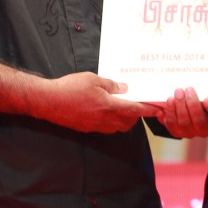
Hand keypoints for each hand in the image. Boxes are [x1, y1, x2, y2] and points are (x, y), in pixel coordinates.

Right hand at [38, 72, 158, 132]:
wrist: (48, 101)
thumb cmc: (70, 87)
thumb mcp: (92, 79)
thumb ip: (110, 84)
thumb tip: (123, 88)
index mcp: (108, 106)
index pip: (134, 110)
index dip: (148, 110)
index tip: (158, 110)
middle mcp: (104, 119)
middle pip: (128, 122)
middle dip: (136, 115)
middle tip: (137, 104)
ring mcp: (96, 126)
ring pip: (117, 127)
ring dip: (124, 120)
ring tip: (122, 107)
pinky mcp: (87, 128)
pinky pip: (106, 128)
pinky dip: (112, 122)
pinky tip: (106, 111)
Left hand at [156, 88, 207, 137]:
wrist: (190, 117)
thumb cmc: (202, 104)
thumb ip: (207, 93)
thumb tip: (204, 79)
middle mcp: (204, 129)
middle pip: (199, 119)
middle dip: (193, 104)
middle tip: (189, 89)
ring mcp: (190, 132)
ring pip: (184, 121)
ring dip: (180, 106)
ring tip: (178, 92)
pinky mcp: (177, 132)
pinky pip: (173, 123)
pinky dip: (171, 111)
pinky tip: (170, 100)